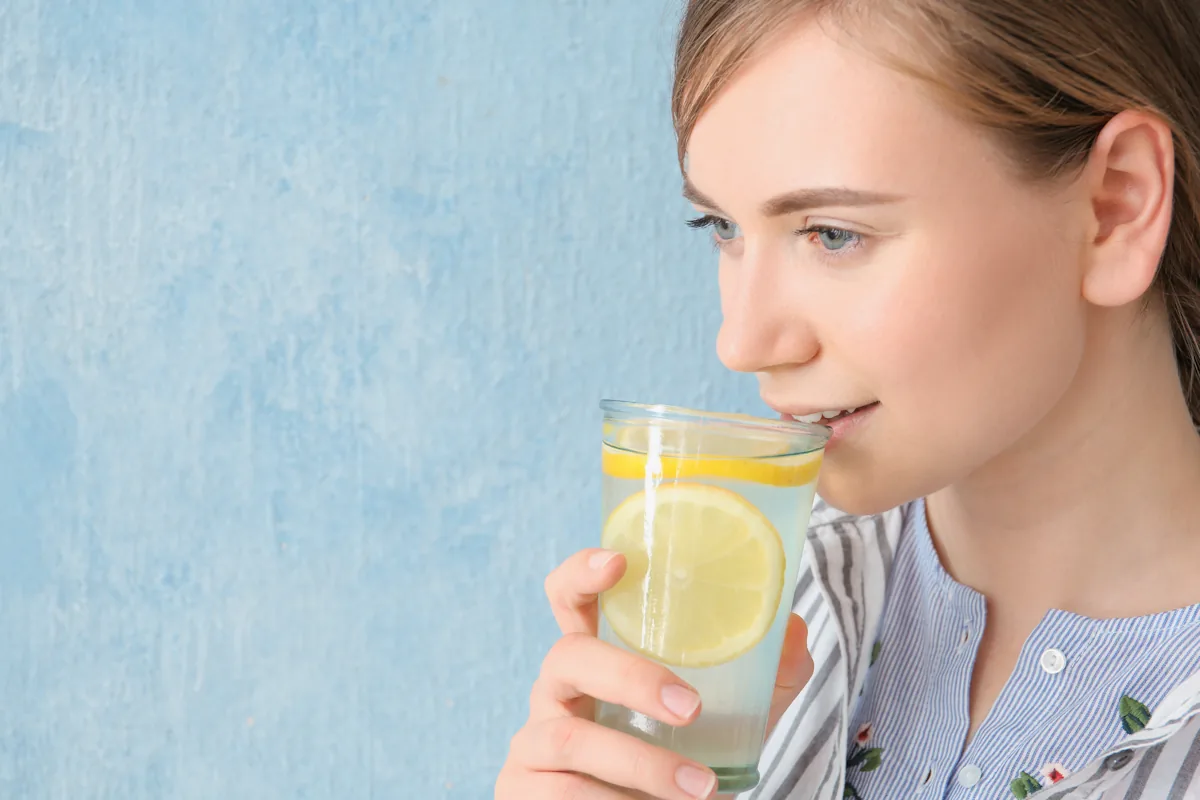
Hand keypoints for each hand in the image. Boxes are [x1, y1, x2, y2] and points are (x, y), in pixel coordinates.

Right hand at [495, 549, 814, 799]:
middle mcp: (557, 688)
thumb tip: (793, 628)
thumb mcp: (735, 716)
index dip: (581, 572)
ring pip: (571, 738)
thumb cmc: (687, 757)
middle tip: (691, 707)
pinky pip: (564, 793)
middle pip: (567, 656)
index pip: (569, 597)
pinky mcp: (524, 789)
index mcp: (596, 654)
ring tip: (700, 789)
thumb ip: (768, 674)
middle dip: (630, 678)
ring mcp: (534, 739)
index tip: (619, 561)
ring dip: (642, 765)